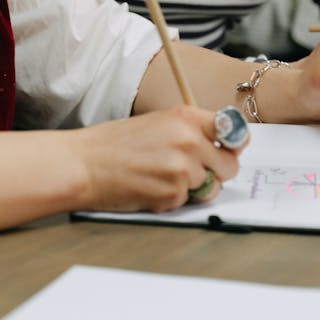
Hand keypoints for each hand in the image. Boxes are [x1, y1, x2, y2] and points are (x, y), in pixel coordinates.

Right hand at [71, 105, 245, 213]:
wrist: (85, 163)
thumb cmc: (115, 142)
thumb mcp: (158, 122)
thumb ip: (190, 130)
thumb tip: (221, 144)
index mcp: (187, 117)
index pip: (234, 132)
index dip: (232, 145)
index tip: (227, 149)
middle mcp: (190, 142)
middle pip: (229, 166)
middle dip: (216, 171)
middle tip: (191, 170)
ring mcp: (182, 171)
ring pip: (209, 187)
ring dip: (193, 187)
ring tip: (162, 176)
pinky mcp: (172, 196)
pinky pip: (186, 202)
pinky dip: (172, 199)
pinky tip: (150, 187)